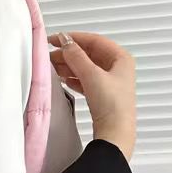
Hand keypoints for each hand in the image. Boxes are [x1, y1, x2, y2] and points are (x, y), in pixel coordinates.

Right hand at [48, 32, 135, 160]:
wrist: (115, 134)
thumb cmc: (110, 104)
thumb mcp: (92, 75)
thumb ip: (76, 56)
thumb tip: (65, 42)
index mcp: (120, 58)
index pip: (94, 41)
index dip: (74, 38)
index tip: (55, 39)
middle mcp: (117, 68)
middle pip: (89, 55)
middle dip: (70, 54)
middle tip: (50, 56)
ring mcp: (110, 83)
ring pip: (86, 68)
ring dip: (70, 66)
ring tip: (53, 68)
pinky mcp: (103, 96)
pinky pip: (86, 81)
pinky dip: (74, 79)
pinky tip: (63, 80)